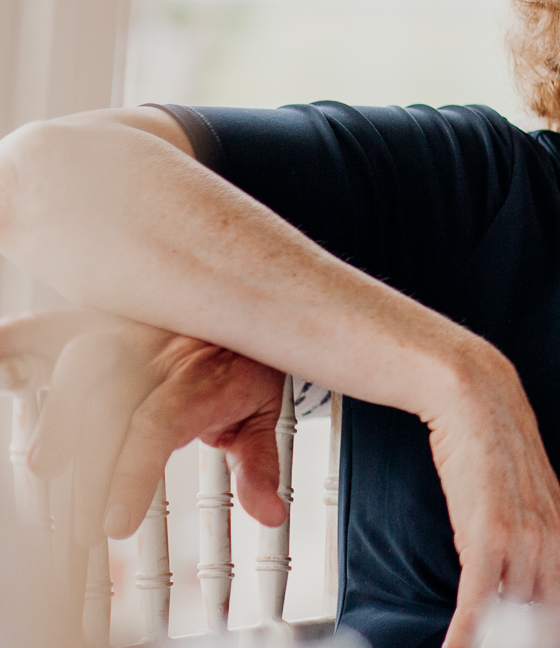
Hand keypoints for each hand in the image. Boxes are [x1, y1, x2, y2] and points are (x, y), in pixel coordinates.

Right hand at [0, 310, 286, 542]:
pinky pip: (57, 324)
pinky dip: (20, 340)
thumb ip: (258, 465)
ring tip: (43, 463)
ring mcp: (130, 330)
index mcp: (202, 377)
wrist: (254, 301)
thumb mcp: (263, 412)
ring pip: (81, 361)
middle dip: (87, 455)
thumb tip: (269, 513)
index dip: (131, 475)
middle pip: (111, 398)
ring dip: (56, 411)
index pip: (158, 425)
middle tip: (76, 518)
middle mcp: (162, 350)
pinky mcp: (104, 318)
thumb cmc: (248, 362)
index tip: (113, 525)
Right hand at [422, 347, 559, 647]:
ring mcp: (525, 541)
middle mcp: (554, 543)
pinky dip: (467, 633)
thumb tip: (525, 596)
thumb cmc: (497, 453)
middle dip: (530, 640)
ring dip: (494, 638)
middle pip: (547, 621)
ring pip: (514, 616)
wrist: (481, 403)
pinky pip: (480, 602)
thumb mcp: (529, 508)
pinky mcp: (489, 536)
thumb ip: (536, 552)